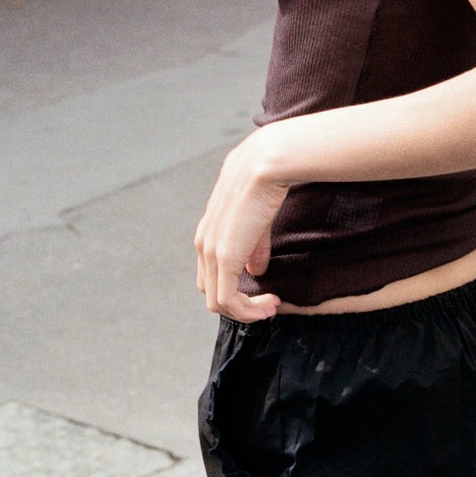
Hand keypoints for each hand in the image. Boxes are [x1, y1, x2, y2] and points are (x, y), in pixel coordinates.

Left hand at [194, 128, 291, 319]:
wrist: (266, 165)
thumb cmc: (264, 182)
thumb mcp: (257, 221)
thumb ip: (254, 248)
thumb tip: (256, 271)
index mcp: (209, 233)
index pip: (212, 275)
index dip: (237, 290)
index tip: (265, 291)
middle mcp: (204, 244)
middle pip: (212, 293)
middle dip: (241, 306)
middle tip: (269, 305)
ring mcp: (211, 252)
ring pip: (219, 302)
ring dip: (247, 312)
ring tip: (271, 306)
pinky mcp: (224, 258)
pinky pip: (229, 301)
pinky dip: (248, 311)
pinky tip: (270, 303)